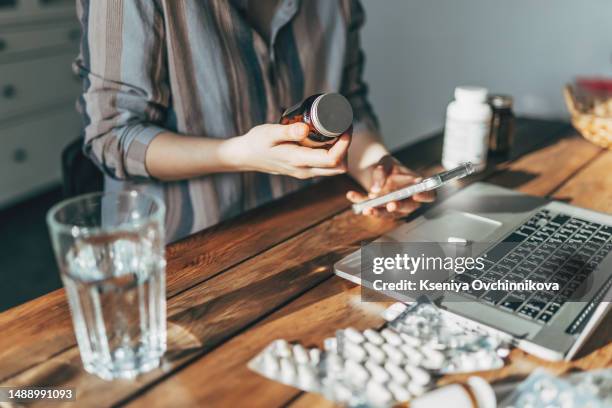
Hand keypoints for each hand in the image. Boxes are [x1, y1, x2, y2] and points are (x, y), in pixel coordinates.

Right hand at [227, 123, 349, 178]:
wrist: (246, 156)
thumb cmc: (257, 142)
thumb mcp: (269, 133)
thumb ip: (287, 132)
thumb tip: (305, 128)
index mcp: (300, 161)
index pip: (333, 159)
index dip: (345, 144)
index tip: (345, 126)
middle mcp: (306, 171)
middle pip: (339, 167)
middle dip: (346, 148)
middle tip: (342, 126)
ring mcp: (306, 172)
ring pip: (334, 168)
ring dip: (340, 151)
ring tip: (336, 130)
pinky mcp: (304, 170)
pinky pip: (325, 165)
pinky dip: (332, 153)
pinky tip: (326, 137)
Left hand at [346, 155, 434, 216]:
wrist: (378, 171)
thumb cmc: (390, 167)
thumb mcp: (386, 162)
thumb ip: (382, 171)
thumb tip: (376, 187)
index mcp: (417, 187)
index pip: (429, 194)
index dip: (425, 196)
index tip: (417, 194)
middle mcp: (407, 200)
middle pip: (408, 208)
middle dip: (399, 207)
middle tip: (391, 205)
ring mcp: (394, 207)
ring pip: (388, 214)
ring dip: (378, 212)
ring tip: (367, 208)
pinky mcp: (380, 209)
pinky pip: (371, 208)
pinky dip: (360, 202)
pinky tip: (351, 194)